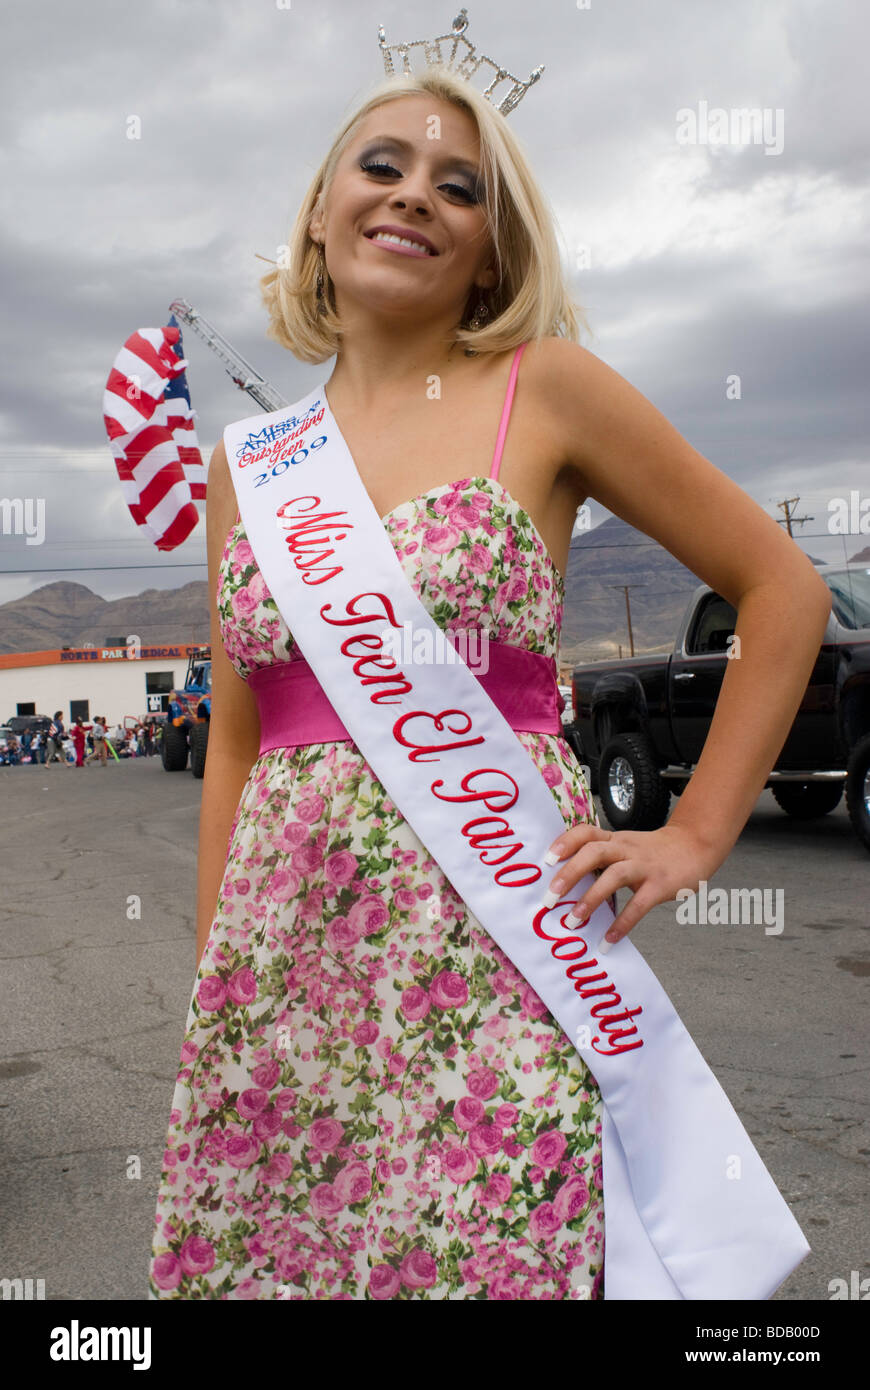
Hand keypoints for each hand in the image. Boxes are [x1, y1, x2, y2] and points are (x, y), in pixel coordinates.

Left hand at [542, 822, 724, 948]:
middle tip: (548, 899)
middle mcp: (626, 848)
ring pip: (614, 876)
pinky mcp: (660, 884)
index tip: (545, 860)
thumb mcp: (625, 846)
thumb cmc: (652, 852)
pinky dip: (622, 924)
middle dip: (568, 875)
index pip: (585, 832)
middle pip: (593, 852)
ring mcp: (644, 865)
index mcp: (614, 839)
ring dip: (591, 899)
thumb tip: (565, 883)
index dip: (564, 842)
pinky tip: (608, 940)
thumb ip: (601, 858)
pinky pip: (639, 905)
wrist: (695, 846)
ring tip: (573, 922)